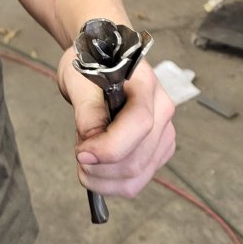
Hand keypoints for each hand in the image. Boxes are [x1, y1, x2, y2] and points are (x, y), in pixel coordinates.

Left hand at [57, 50, 174, 198]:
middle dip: (100, 167)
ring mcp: (164, 133)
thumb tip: (91, 145)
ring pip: (138, 176)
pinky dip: (111, 183)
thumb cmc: (91, 65)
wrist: (99, 60)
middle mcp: (163, 110)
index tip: (81, 153)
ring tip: (85, 159)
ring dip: (104, 179)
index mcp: (146, 84)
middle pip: (138, 159)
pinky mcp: (158, 151)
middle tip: (78, 153)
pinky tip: (97, 166)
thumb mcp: (79, 80)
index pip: (139, 124)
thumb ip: (87, 112)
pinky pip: (137, 181)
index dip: (109, 147)